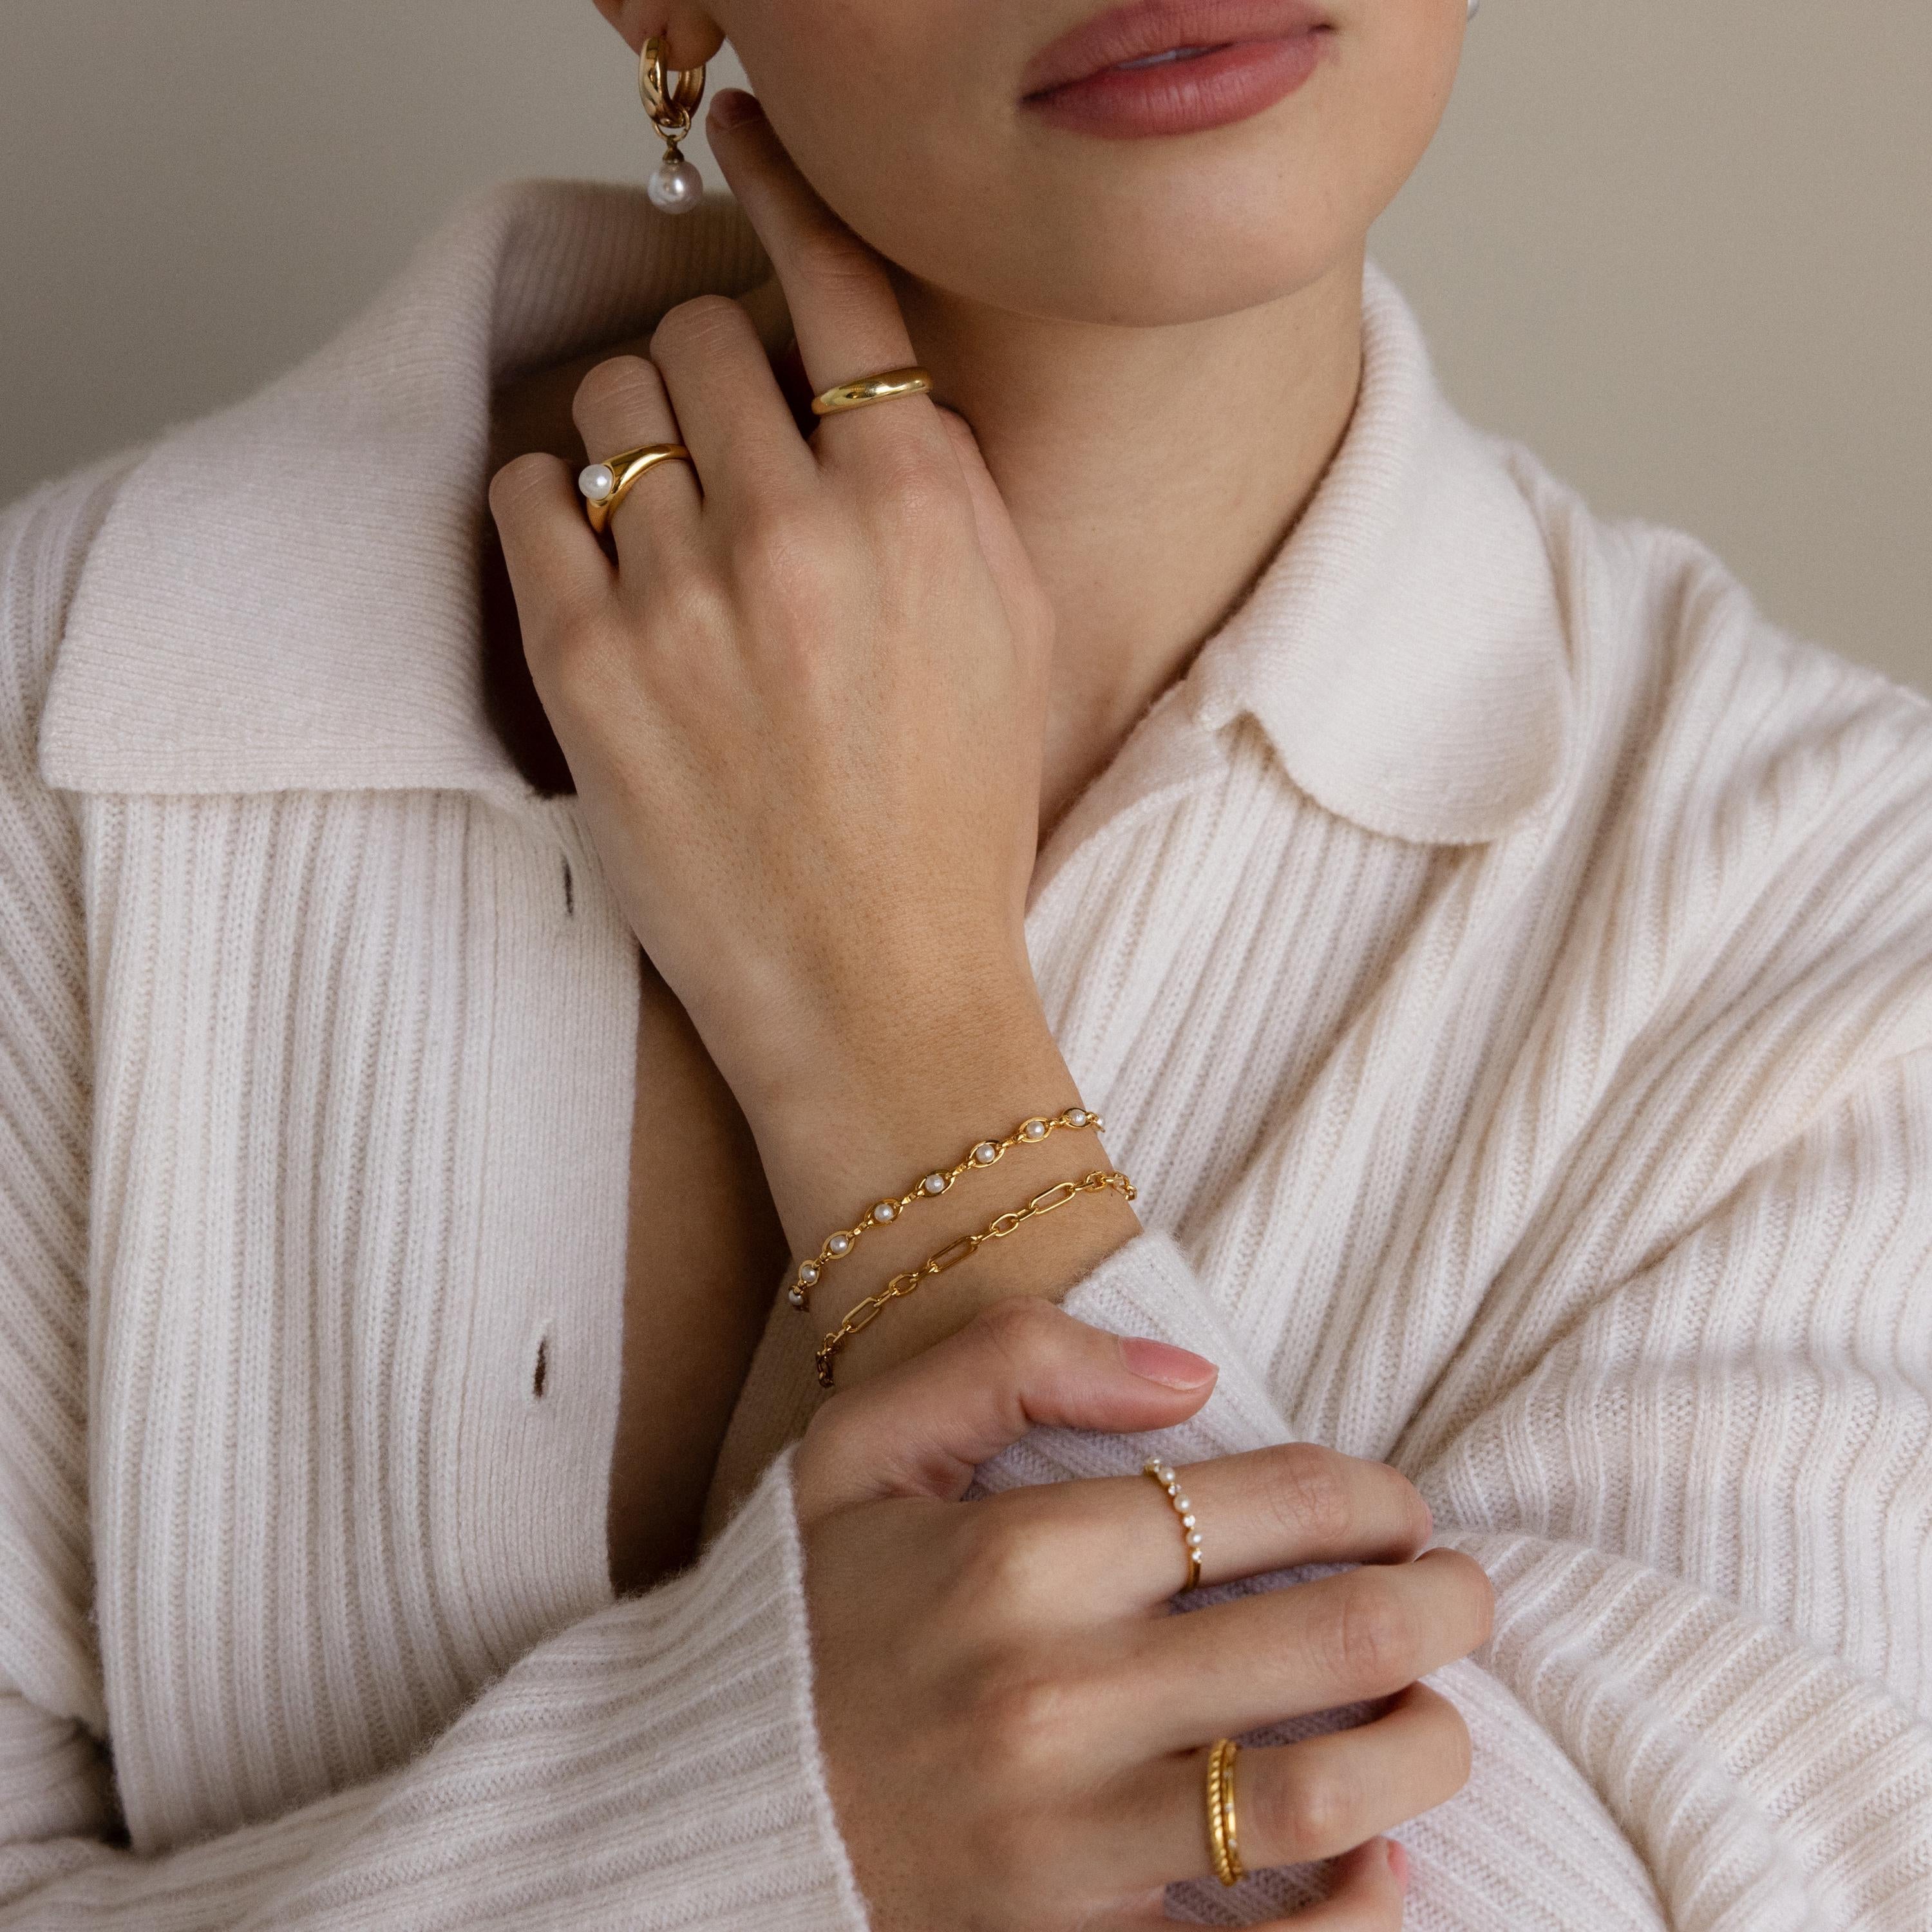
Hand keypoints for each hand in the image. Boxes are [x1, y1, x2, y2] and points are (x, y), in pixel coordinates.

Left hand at [486, 90, 1054, 1130]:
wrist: (880, 992)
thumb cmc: (955, 828)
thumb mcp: (1011, 635)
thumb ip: (942, 485)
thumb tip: (861, 380)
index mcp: (921, 506)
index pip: (836, 284)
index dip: (780, 191)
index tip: (741, 142)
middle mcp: (799, 528)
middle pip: (699, 335)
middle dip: (704, 375)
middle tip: (715, 449)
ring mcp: (680, 594)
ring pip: (609, 403)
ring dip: (628, 439)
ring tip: (659, 526)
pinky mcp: (582, 666)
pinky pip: (527, 494)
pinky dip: (554, 505)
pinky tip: (597, 564)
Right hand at [794, 1299, 1490, 1927]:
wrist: (694, 1811)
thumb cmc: (803, 1618)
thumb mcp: (862, 1446)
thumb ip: (1012, 1361)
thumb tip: (1193, 1377)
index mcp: (1015, 1559)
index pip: (1269, 1500)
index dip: (1371, 1492)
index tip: (1395, 1505)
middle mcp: (1054, 1697)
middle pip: (1329, 1640)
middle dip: (1441, 1606)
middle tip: (1463, 1596)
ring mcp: (1068, 1845)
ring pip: (1328, 1800)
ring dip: (1428, 1751)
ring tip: (1438, 1718)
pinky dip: (1360, 1921)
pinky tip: (1382, 1869)